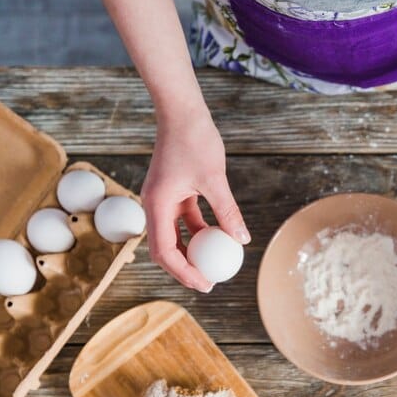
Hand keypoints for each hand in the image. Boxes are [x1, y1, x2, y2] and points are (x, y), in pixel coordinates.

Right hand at [141, 113, 249, 291]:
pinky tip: (219, 238)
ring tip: (215, 266)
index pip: (164, 251)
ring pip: (174, 236)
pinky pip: (184, 221)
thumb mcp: (214, 179)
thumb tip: (242, 240)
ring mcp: (163, 199)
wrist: (182, 112)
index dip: (183, 272)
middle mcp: (154, 205)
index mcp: (156, 204)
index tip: (204, 284)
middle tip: (208, 284)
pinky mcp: (173, 193)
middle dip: (184, 269)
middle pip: (164, 249)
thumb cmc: (195, 140)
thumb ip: (227, 211)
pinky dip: (199, 232)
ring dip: (192, 252)